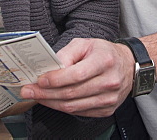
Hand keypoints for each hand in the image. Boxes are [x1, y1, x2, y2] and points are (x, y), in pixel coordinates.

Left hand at [19, 38, 134, 116]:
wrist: (128, 66)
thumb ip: (67, 53)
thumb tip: (51, 67)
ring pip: (73, 106)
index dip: (56, 79)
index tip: (39, 80)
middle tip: (28, 91)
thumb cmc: (104, 53)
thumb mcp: (86, 43)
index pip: (76, 74)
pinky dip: (63, 107)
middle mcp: (109, 82)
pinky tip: (52, 101)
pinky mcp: (107, 110)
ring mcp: (109, 99)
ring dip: (51, 103)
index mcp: (104, 61)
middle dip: (46, 93)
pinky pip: (80, 112)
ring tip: (36, 97)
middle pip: (72, 93)